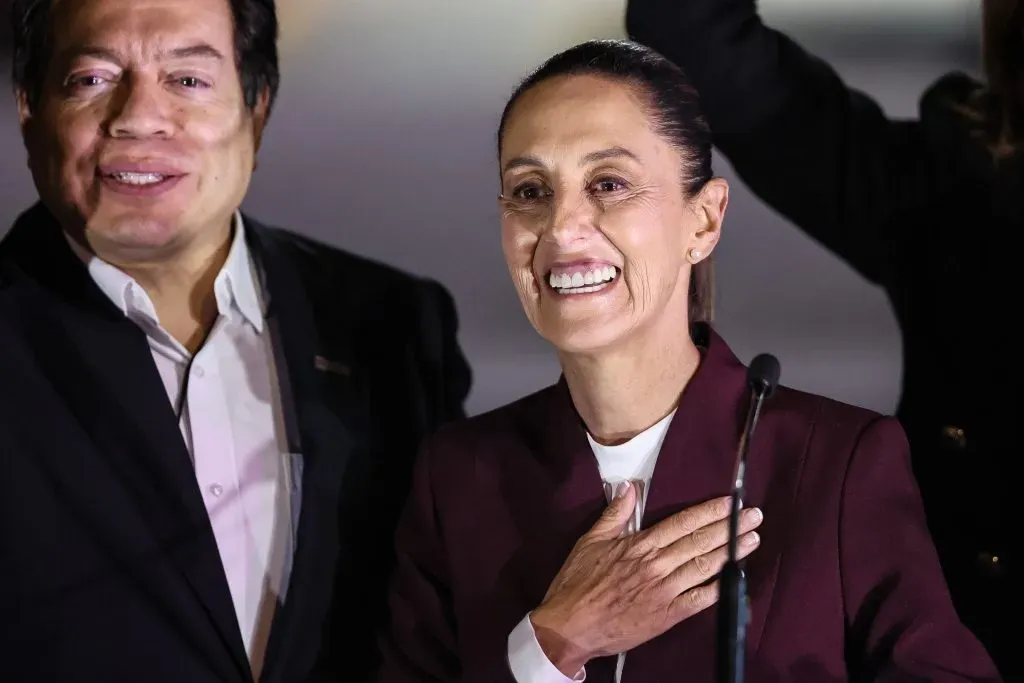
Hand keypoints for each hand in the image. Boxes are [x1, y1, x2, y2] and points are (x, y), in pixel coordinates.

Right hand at [529, 482, 762, 675]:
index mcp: (640, 545)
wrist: (570, 625)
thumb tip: (629, 489)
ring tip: (753, 540)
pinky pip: (699, 600)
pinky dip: (719, 589)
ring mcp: (665, 591)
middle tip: (756, 516)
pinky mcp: (667, 616)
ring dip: (731, 553)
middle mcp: (657, 565)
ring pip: (705, 567)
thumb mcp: (590, 540)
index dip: (710, 511)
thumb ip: (614, 514)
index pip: (683, 523)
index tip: (732, 503)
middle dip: (731, 527)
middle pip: (700, 542)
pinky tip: (736, 579)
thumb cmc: (578, 582)